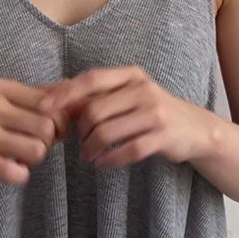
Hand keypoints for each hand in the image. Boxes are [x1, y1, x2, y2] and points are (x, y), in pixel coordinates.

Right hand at [0, 78, 68, 184]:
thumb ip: (35, 93)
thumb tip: (72, 86)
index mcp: (1, 88)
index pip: (51, 102)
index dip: (60, 121)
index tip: (52, 131)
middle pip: (48, 127)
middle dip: (48, 142)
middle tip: (36, 146)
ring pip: (37, 150)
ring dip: (35, 159)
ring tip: (22, 158)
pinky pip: (17, 173)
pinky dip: (20, 175)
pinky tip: (10, 170)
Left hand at [39, 65, 217, 167]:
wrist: (194, 128)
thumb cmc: (150, 110)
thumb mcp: (126, 94)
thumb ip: (93, 94)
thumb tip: (50, 93)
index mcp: (131, 75)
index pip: (91, 79)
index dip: (65, 93)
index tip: (43, 108)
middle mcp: (143, 89)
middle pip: (94, 111)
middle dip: (79, 132)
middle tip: (78, 145)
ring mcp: (155, 112)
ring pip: (107, 133)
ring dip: (91, 149)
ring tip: (89, 156)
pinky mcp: (163, 136)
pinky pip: (127, 151)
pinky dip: (109, 160)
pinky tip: (104, 162)